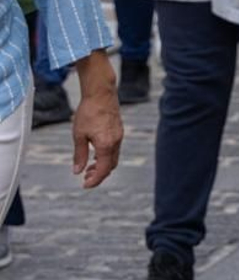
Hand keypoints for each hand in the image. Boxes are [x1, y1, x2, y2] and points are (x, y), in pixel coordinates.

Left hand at [71, 51, 123, 188]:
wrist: (101, 93)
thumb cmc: (88, 113)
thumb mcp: (79, 135)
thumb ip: (79, 155)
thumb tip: (77, 171)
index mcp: (106, 145)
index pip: (103, 170)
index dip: (95, 180)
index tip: (85, 185)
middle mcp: (116, 142)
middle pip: (111, 165)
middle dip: (99, 174)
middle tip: (85, 177)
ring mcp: (119, 135)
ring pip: (113, 157)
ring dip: (102, 165)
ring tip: (89, 166)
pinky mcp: (119, 130)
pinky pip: (114, 148)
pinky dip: (106, 155)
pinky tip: (95, 153)